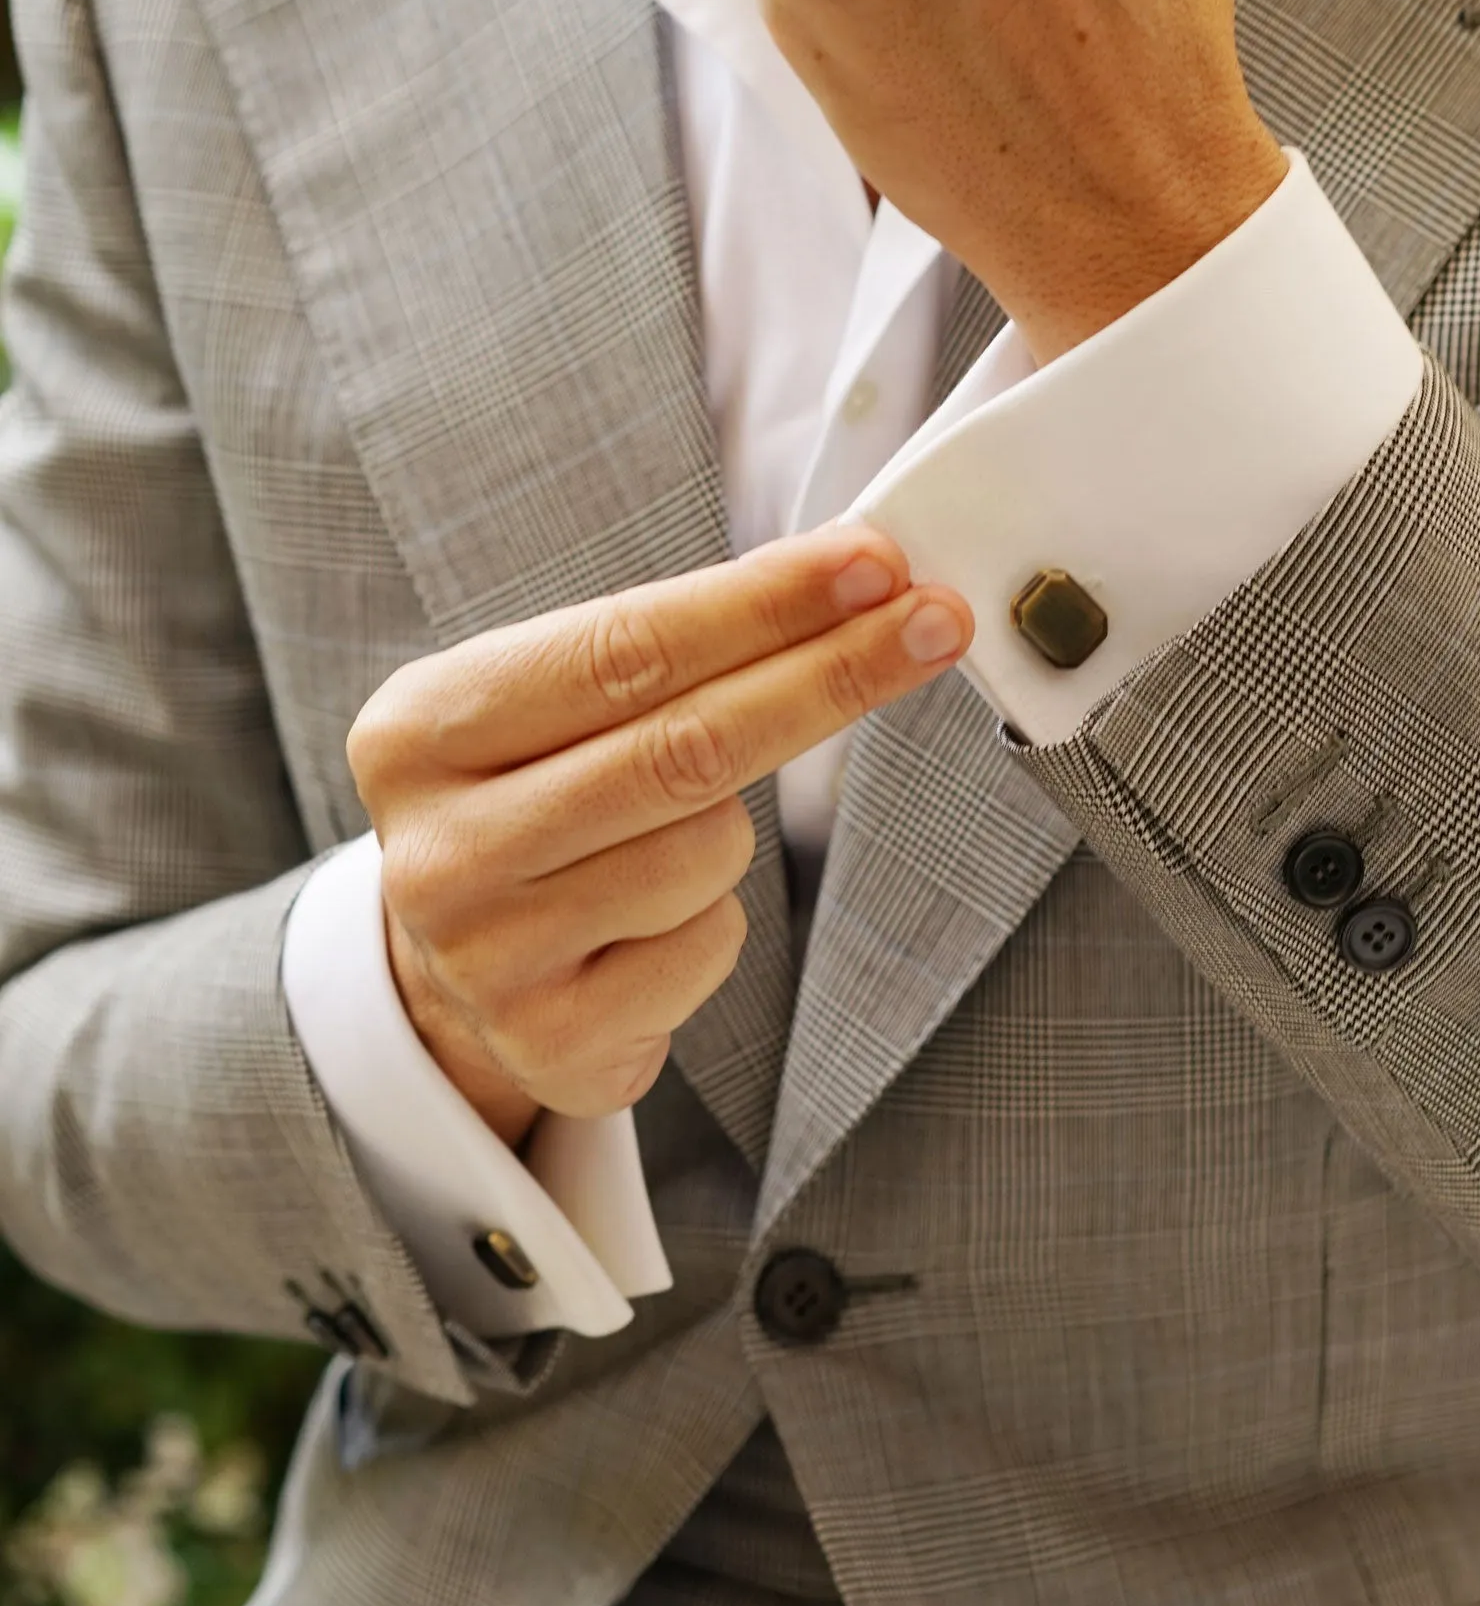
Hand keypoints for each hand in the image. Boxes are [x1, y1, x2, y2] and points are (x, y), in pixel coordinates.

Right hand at [346, 527, 971, 1144]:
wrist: (455, 978)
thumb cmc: (533, 805)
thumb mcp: (548, 709)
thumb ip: (664, 648)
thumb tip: (852, 580)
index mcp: (420, 730)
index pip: (624, 649)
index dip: (762, 605)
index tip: (874, 563)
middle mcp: (437, 846)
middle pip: (684, 748)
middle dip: (828, 676)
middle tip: (934, 622)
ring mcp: (485, 957)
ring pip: (706, 853)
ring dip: (728, 833)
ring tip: (657, 844)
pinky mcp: (550, 1042)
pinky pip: (707, 946)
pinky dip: (709, 923)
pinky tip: (645, 930)